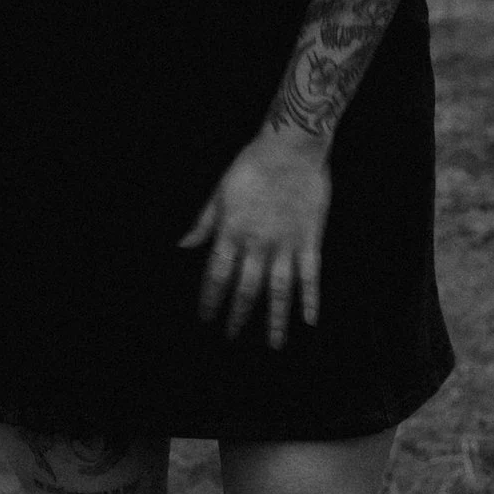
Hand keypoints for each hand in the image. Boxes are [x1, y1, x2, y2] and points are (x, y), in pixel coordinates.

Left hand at [182, 123, 330, 351]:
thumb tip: (182, 246)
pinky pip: (311, 277)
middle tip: (232, 338)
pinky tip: (309, 321)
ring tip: (273, 345)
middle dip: (238, 317)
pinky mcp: (310, 240)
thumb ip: (204, 223)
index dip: (210, 300)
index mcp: (232, 232)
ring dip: (274, 321)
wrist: (290, 148)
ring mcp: (286, 244)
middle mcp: (258, 244)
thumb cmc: (251, 165)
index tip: (206, 319)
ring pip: (279, 291)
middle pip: (246, 290)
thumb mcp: (220, 192)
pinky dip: (310, 300)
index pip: (217, 276)